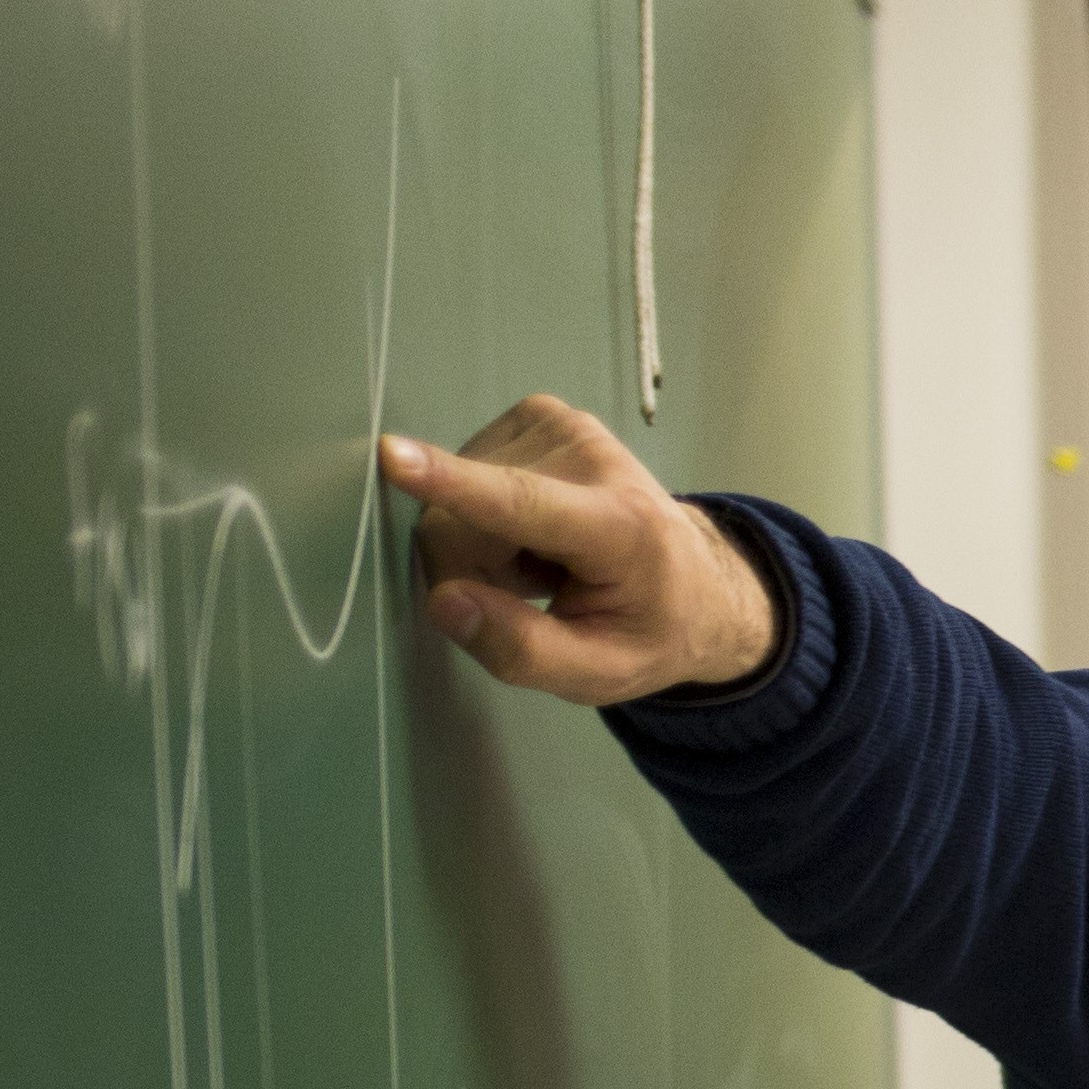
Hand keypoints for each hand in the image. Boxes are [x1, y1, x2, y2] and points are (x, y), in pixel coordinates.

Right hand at [379, 397, 778, 702]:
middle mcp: (591, 458)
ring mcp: (563, 425)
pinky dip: (489, 515)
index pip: (521, 501)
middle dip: (472, 570)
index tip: (392, 455)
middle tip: (533, 592)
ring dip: (485, 544)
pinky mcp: (539, 415)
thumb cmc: (648, 631)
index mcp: (620, 526)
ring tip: (546, 562)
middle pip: (463, 520)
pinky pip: (467, 474)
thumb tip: (443, 601)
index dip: (451, 482)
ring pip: (456, 500)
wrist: (696, 582)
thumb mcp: (599, 673)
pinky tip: (536, 531)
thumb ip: (521, 650)